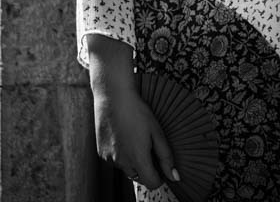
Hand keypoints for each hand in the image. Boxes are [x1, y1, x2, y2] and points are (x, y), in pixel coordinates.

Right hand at [87, 35, 179, 188]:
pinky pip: (115, 161)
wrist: (113, 98)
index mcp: (137, 158)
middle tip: (152, 148)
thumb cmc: (138, 113)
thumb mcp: (158, 133)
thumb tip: (175, 177)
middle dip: (148, 169)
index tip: (163, 166)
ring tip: (137, 139)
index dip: (160, 177)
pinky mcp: (101, 153)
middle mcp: (121, 163)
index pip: (151, 183)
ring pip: (126, 169)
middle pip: (139, 177)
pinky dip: (122, 155)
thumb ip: (166, 157)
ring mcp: (108, 159)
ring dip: (134, 161)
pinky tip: (125, 137)